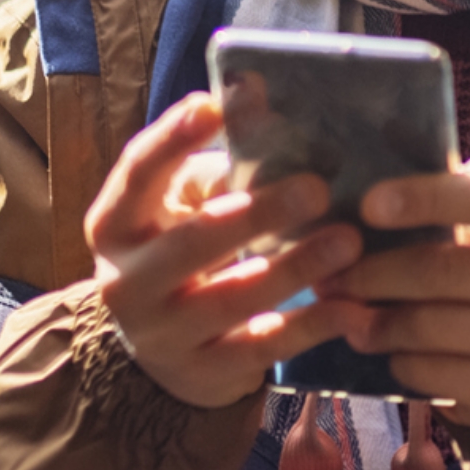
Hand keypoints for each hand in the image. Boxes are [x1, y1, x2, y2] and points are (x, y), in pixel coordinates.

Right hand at [85, 94, 364, 407]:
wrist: (160, 352)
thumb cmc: (183, 251)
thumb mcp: (184, 206)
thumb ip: (217, 162)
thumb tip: (257, 95)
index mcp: (116, 225)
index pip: (137, 174)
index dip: (171, 139)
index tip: (211, 105)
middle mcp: (126, 282)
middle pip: (190, 244)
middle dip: (255, 215)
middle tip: (317, 188)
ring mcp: (161, 335)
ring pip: (230, 299)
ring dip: (293, 268)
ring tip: (348, 241)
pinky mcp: (203, 374)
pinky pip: (262, 348)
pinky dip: (311, 326)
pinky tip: (354, 308)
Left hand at [326, 153, 469, 435]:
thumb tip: (410, 163)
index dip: (426, 198)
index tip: (368, 204)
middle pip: (444, 270)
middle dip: (373, 272)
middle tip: (327, 273)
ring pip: (430, 326)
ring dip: (373, 320)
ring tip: (340, 311)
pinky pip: (432, 372)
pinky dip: (397, 358)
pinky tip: (385, 348)